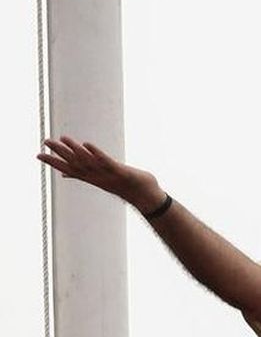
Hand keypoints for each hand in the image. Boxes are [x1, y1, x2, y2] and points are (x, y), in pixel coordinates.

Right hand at [37, 136, 164, 212]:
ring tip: (64, 138)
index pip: (69, 169)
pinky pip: (107, 162)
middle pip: (75, 164)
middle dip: (60, 153)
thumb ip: (84, 175)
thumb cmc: (125, 187)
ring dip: (76, 150)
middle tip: (45, 141)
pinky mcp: (121, 172)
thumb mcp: (103, 181)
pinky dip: (96, 154)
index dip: (53, 162)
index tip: (38, 155)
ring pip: (89, 162)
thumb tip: (66, 174)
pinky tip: (87, 144)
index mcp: (93, 178)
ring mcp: (108, 175)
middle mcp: (97, 177)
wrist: (147, 198)